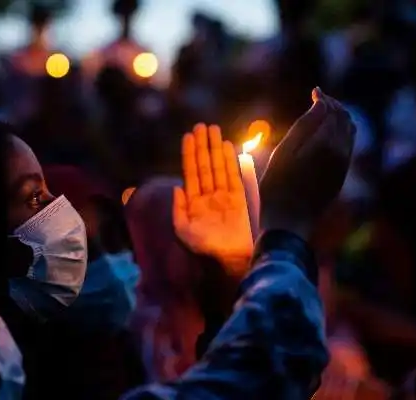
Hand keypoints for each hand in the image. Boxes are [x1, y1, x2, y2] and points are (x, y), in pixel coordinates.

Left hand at [173, 124, 252, 275]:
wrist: (227, 259)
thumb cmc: (203, 247)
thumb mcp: (182, 230)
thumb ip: (178, 208)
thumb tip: (177, 186)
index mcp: (192, 202)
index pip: (190, 172)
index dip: (189, 154)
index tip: (188, 136)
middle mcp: (207, 195)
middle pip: (204, 165)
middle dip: (202, 145)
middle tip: (200, 125)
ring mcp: (223, 195)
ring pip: (218, 166)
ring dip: (215, 148)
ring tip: (212, 129)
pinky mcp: (238, 198)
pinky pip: (233, 175)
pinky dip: (229, 161)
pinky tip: (226, 147)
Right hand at [260, 88, 354, 240]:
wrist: (289, 220)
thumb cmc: (278, 185)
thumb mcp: (284, 152)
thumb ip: (304, 125)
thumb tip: (321, 103)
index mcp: (327, 143)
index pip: (332, 110)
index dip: (323, 98)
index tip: (314, 91)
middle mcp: (341, 152)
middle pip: (345, 118)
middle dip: (334, 106)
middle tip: (318, 100)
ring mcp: (343, 165)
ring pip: (350, 132)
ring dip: (339, 119)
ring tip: (323, 114)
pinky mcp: (340, 175)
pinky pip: (348, 146)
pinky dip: (340, 133)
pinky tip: (325, 134)